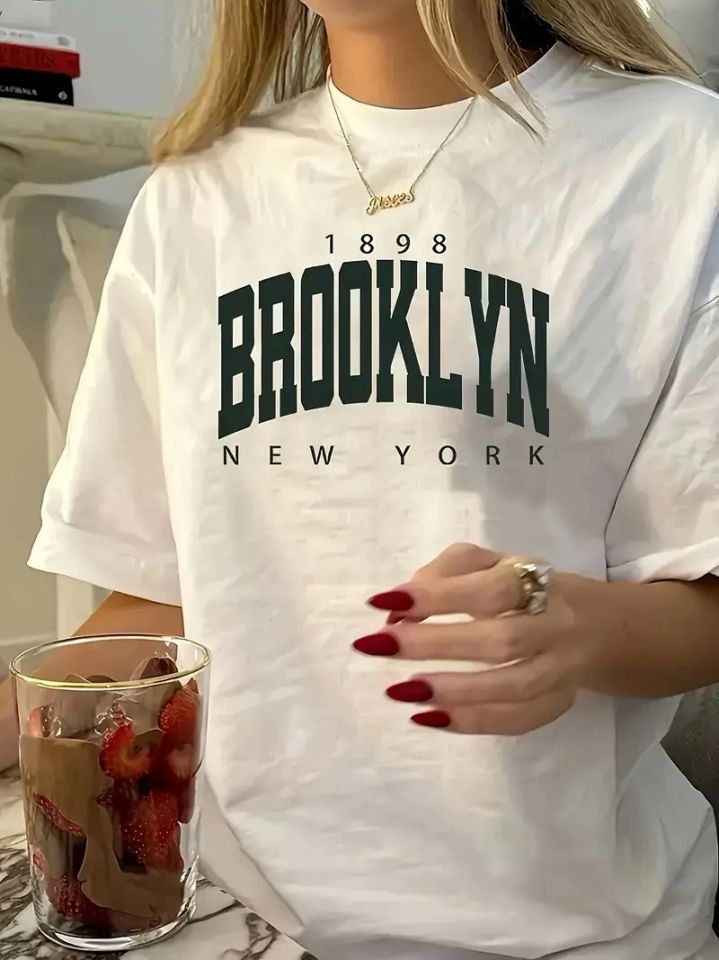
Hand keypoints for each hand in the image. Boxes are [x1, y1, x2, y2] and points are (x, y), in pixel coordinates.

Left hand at [353, 543, 582, 734]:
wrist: (600, 626)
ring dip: (455, 691)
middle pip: (502, 640)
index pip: (490, 587)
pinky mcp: (559, 703)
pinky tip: (430, 718)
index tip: (385, 601)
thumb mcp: (492, 564)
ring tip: (401, 690)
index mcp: (535, 580)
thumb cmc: (526, 589)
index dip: (438, 595)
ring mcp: (561, 669)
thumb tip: (398, 610)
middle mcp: (555, 624)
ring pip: (514, 686)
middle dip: (436, 644)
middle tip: (380, 646)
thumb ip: (446, 574)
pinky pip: (519, 720)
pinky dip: (474, 721)